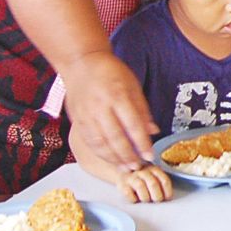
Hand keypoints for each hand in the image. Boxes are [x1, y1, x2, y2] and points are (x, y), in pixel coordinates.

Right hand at [58, 52, 156, 170]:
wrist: (81, 63)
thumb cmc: (111, 72)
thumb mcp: (132, 85)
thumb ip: (142, 109)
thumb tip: (153, 131)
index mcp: (118, 95)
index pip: (132, 124)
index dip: (142, 143)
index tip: (150, 155)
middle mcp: (100, 107)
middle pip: (115, 137)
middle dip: (128, 155)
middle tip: (138, 166)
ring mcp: (86, 114)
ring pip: (100, 143)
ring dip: (114, 159)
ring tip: (126, 168)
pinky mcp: (77, 120)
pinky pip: (89, 141)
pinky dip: (101, 153)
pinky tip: (111, 159)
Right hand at [119, 166, 172, 203]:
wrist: (121, 172)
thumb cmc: (142, 179)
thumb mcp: (153, 177)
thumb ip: (161, 183)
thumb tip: (168, 197)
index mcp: (153, 169)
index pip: (164, 180)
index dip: (167, 191)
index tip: (167, 198)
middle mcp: (142, 170)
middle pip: (153, 184)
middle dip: (157, 196)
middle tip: (157, 201)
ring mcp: (131, 176)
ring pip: (140, 186)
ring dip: (145, 197)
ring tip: (146, 200)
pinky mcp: (122, 184)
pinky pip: (128, 193)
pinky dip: (133, 198)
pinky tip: (135, 199)